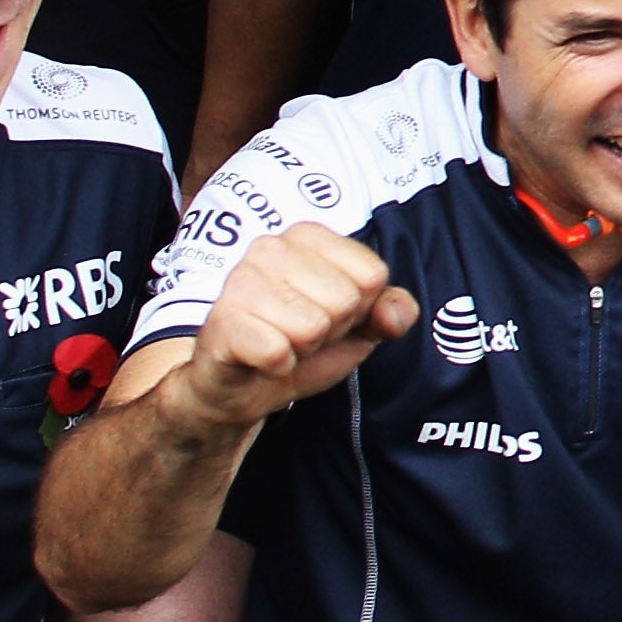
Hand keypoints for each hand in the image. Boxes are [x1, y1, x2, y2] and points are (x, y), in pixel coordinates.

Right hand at [173, 222, 410, 425]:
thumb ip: (390, 310)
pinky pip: (278, 353)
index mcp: (309, 235)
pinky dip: (278, 366)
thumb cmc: (301, 341)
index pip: (373, 276)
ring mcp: (241, 279)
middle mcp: (271, 246)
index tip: (328, 314)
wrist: (244, 386)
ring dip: (302, 348)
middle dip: (330, 330)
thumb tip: (397, 316)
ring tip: (280, 340)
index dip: (360, 309)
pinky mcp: (224, 319)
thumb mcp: (359, 323)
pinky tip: (261, 357)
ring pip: (313, 328)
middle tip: (300, 331)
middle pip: (345, 301)